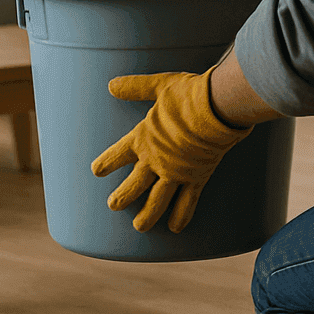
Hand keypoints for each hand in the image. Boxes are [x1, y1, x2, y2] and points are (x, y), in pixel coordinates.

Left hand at [91, 69, 252, 232]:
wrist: (216, 108)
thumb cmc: (188, 95)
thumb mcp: (159, 86)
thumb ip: (135, 88)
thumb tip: (111, 85)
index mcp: (144, 138)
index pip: (119, 154)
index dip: (107, 162)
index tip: (96, 171)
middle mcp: (156, 160)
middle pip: (134, 184)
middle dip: (123, 196)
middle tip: (113, 206)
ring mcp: (176, 172)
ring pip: (157, 200)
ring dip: (147, 215)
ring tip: (139, 227)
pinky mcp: (196, 178)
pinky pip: (187, 202)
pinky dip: (181, 215)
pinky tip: (175, 228)